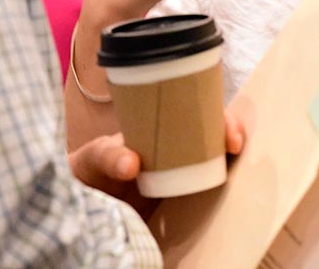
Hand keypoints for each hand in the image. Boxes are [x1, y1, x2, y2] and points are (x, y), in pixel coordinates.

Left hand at [68, 111, 246, 203]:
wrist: (78, 202)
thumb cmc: (87, 170)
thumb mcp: (93, 158)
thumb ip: (107, 156)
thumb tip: (133, 163)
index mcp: (160, 130)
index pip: (199, 114)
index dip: (221, 119)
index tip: (231, 133)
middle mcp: (174, 149)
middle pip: (215, 137)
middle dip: (233, 136)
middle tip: (236, 145)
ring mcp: (177, 175)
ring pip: (214, 164)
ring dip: (232, 165)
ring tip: (240, 172)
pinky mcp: (174, 203)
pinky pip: (203, 195)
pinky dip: (218, 194)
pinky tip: (229, 195)